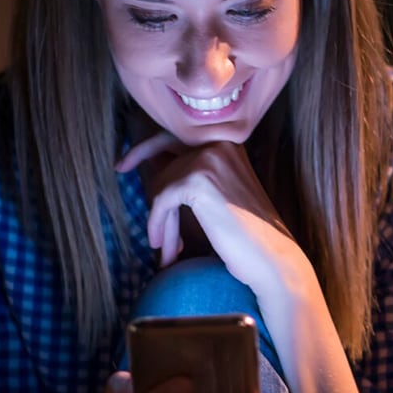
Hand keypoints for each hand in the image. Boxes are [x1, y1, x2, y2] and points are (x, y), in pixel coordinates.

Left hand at [116, 132, 318, 306]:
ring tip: (169, 250)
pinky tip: (167, 250)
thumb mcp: (220, 194)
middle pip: (163, 161)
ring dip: (162, 221)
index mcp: (229, 142)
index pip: (174, 134)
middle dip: (157, 198)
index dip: (144, 149)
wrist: (271, 258)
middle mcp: (220, 143)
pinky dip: (159, 225)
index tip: (122, 165)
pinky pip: (161, 200)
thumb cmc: (248, 234)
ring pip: (162, 184)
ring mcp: (209, 158)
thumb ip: (192, 173)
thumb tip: (148, 162)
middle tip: (151, 229)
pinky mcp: (198, 180)